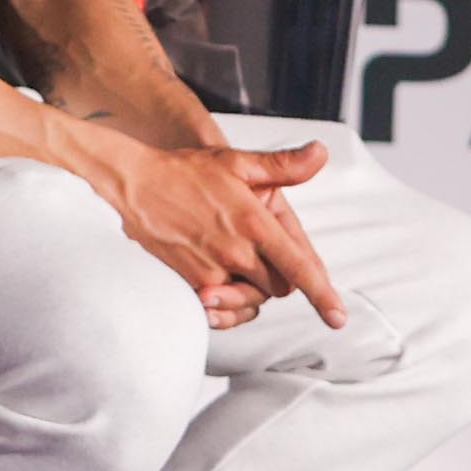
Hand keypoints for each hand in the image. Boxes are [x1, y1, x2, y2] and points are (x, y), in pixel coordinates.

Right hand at [79, 130, 341, 330]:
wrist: (132, 184)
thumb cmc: (185, 172)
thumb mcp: (237, 162)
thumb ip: (283, 165)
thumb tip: (320, 153)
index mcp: (254, 222)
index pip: (299, 266)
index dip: (322, 294)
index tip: (338, 318)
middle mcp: (236, 251)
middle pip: (278, 287)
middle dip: (280, 278)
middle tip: (264, 256)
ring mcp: (211, 271)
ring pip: (250, 300)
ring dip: (252, 291)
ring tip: (239, 270)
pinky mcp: (190, 283)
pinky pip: (222, 308)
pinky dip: (228, 305)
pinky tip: (222, 295)